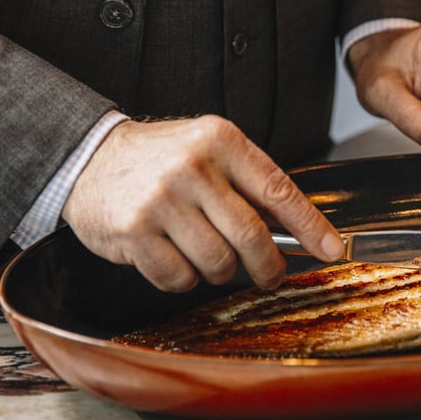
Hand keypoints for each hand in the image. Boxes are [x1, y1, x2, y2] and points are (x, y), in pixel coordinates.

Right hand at [61, 116, 344, 292]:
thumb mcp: (209, 151)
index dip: (310, 227)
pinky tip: (173, 256)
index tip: (332, 250)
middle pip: (252, 236)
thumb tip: (297, 232)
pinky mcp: (133, 232)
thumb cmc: (162, 159)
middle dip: (267, 266)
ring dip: (220, 271)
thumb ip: (249, 184)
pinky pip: (179, 277)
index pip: (278, 191)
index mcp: (221, 141)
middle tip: (270, 276)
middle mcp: (192, 167)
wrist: (87, 157)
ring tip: (207, 254)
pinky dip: (183, 278)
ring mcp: (161, 200)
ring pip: (217, 263)